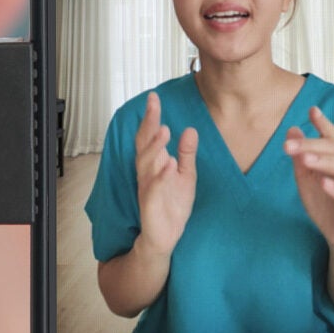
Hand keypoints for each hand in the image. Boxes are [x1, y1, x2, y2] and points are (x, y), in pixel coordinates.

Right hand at [131, 91, 197, 255]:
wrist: (165, 236)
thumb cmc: (172, 205)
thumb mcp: (186, 175)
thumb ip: (186, 154)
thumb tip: (190, 129)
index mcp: (154, 163)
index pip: (150, 136)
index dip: (151, 117)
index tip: (154, 96)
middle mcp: (147, 172)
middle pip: (143, 144)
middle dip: (148, 124)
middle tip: (153, 104)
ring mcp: (147, 187)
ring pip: (146, 163)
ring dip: (154, 146)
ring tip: (164, 130)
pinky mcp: (150, 203)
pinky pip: (154, 188)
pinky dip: (161, 175)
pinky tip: (169, 163)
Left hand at [282, 108, 333, 252]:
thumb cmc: (324, 204)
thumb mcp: (305, 179)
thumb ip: (299, 157)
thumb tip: (291, 129)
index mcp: (332, 162)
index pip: (330, 138)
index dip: (323, 123)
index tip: (312, 109)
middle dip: (312, 144)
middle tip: (289, 145)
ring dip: (325, 161)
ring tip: (306, 159)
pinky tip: (323, 182)